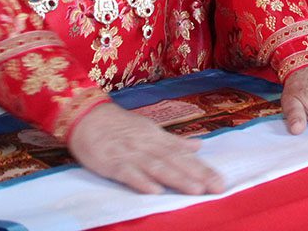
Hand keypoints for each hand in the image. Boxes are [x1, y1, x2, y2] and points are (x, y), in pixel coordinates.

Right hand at [66, 102, 224, 194]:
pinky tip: (155, 191)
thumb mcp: (149, 129)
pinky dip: (141, 181)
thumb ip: (174, 140)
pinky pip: (128, 173)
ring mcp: (130, 153)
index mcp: (158, 138)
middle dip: (198, 175)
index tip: (221, 181)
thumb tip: (199, 145)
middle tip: (218, 187)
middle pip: (176, 161)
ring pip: (157, 167)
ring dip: (177, 178)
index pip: (184, 155)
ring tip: (196, 190)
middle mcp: (148, 145)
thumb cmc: (119, 125)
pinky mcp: (112, 162)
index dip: (203, 168)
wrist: (86, 116)